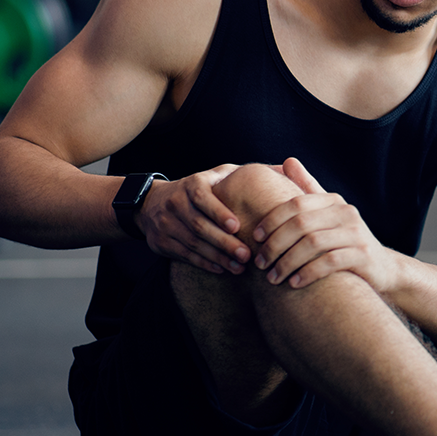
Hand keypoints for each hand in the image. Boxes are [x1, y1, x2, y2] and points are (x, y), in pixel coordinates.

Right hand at [135, 164, 251, 272]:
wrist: (153, 202)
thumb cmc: (201, 188)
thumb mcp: (218, 174)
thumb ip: (245, 174)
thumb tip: (283, 167)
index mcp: (191, 184)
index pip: (202, 197)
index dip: (218, 212)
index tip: (237, 226)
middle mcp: (175, 202)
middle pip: (199, 225)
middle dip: (224, 242)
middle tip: (246, 255)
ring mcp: (166, 223)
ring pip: (192, 243)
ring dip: (217, 257)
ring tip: (239, 266)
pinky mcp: (161, 242)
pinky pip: (184, 255)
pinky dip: (204, 263)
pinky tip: (222, 269)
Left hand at [251, 157, 400, 291]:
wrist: (383, 267)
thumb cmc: (345, 240)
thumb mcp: (328, 213)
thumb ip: (308, 189)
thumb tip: (288, 161)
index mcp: (334, 201)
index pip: (295, 204)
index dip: (272, 220)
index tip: (255, 238)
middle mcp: (347, 213)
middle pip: (301, 224)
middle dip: (275, 245)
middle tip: (260, 263)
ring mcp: (357, 233)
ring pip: (313, 244)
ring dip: (287, 262)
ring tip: (273, 278)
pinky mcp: (363, 255)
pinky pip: (329, 262)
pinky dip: (308, 273)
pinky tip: (294, 283)